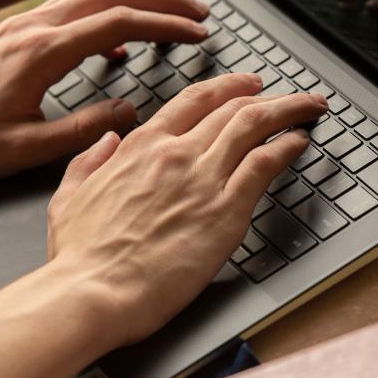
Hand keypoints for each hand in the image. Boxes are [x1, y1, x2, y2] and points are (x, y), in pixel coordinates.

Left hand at [0, 0, 210, 180]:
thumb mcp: (26, 149)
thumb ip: (83, 131)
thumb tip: (130, 113)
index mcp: (41, 54)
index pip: (119, 24)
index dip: (165, 25)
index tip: (197, 32)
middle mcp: (33, 29)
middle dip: (161, 0)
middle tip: (198, 12)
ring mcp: (23, 26)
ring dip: (136, 0)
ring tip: (170, 16)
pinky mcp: (15, 33)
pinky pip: (71, 9)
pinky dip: (105, 14)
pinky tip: (118, 42)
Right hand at [46, 74, 326, 345]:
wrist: (93, 291)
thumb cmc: (81, 256)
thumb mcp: (69, 196)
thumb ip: (89, 161)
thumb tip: (107, 140)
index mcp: (141, 147)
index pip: (194, 100)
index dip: (226, 87)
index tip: (245, 85)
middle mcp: (175, 153)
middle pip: (232, 107)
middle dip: (266, 95)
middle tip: (285, 95)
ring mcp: (203, 179)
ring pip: (254, 126)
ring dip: (287, 111)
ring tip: (308, 107)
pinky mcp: (226, 211)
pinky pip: (265, 165)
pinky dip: (286, 147)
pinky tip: (299, 142)